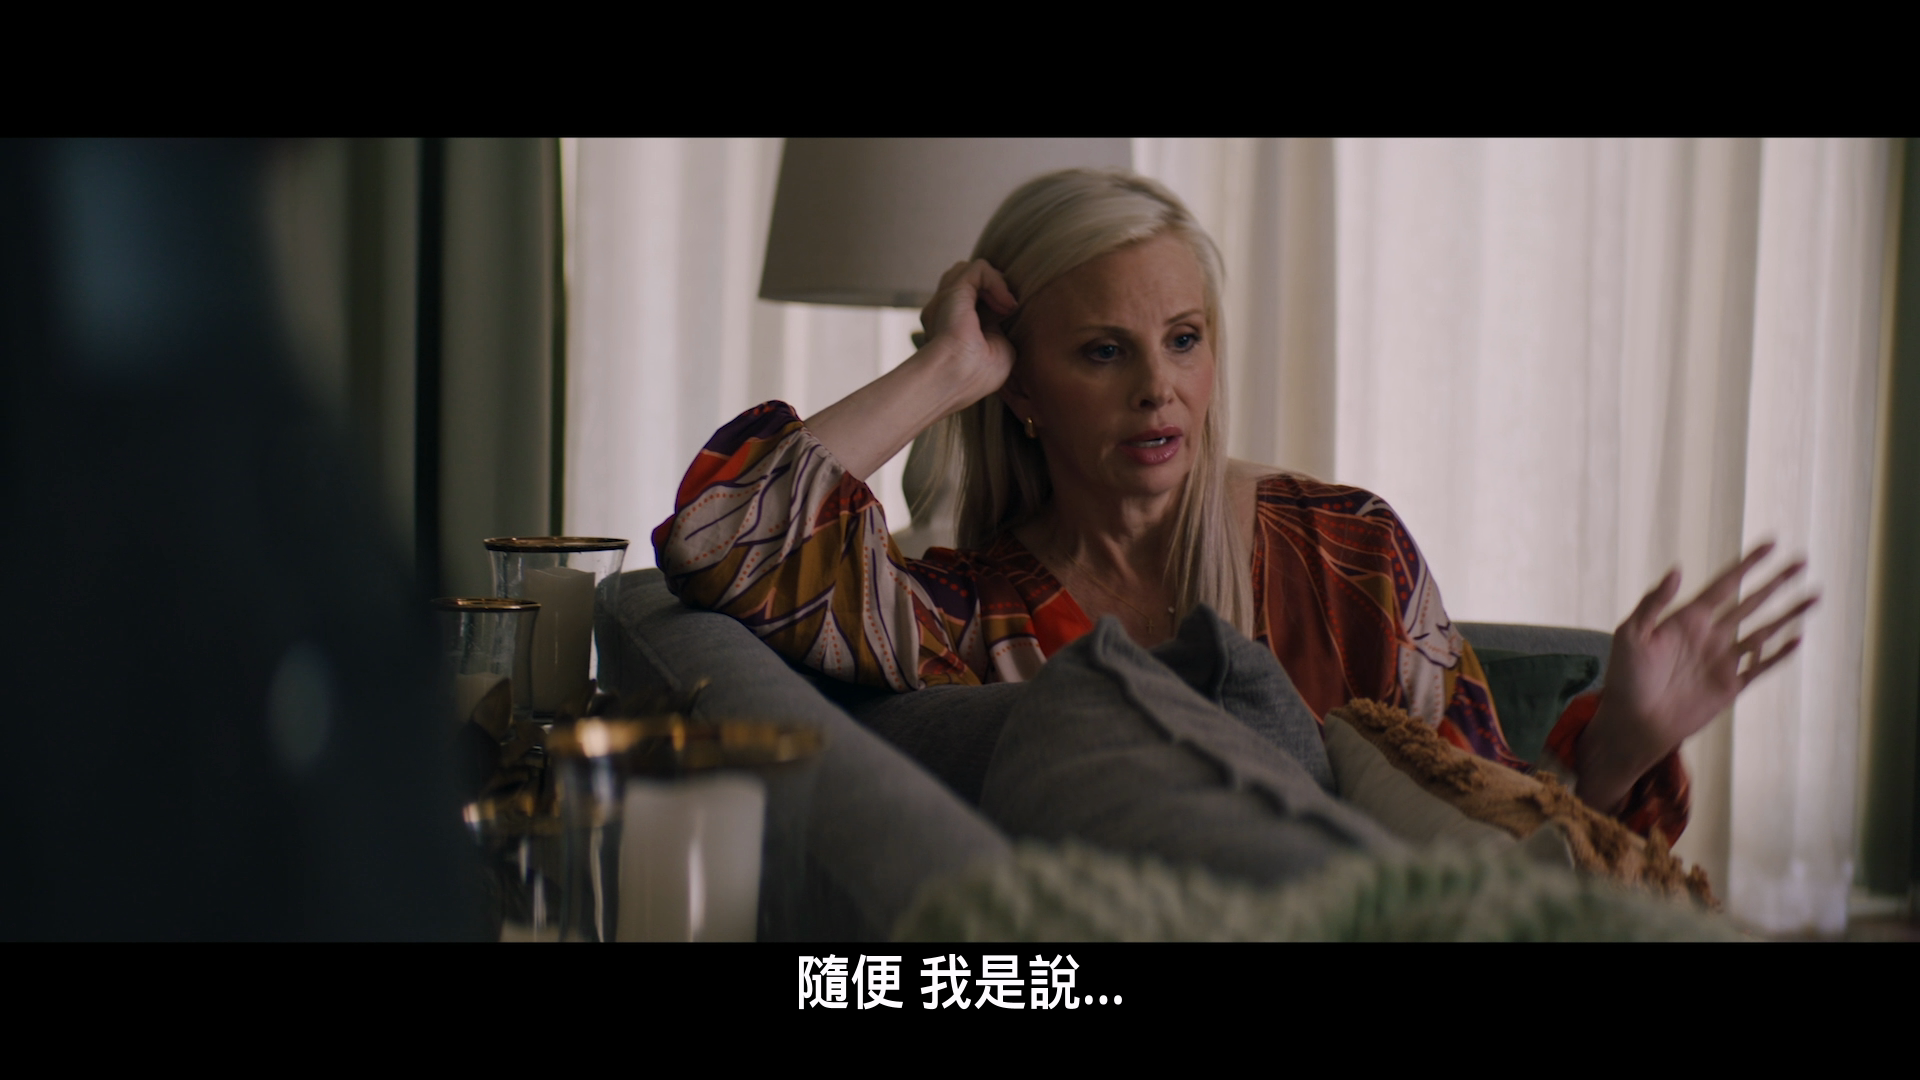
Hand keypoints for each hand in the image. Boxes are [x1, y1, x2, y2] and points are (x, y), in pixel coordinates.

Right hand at [917, 259, 1017, 403]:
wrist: (957, 376)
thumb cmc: (976, 375)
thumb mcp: (1000, 350)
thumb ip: (1002, 327)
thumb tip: (1008, 308)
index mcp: (953, 325)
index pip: (973, 298)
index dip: (995, 300)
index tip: (1009, 317)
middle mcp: (945, 310)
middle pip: (968, 281)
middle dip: (992, 289)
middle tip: (1007, 311)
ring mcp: (947, 299)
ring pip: (969, 270)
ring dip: (994, 284)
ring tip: (1005, 307)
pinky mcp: (954, 289)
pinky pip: (979, 268)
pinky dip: (997, 281)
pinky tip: (1005, 304)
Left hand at [1575, 542, 1817, 811]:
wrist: (1633, 722)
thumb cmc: (1624, 678)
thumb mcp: (1630, 634)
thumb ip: (1653, 602)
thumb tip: (1677, 569)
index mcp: (1687, 618)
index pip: (1725, 584)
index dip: (1748, 564)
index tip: (1771, 543)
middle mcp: (1710, 635)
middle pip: (1751, 601)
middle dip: (1776, 581)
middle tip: (1802, 561)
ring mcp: (1722, 660)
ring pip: (1764, 629)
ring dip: (1788, 613)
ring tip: (1814, 595)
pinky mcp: (1730, 686)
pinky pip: (1761, 666)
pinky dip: (1779, 652)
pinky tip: (1798, 637)